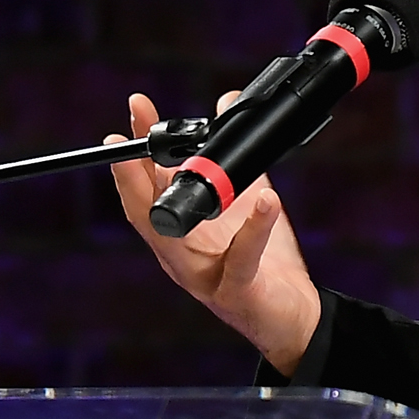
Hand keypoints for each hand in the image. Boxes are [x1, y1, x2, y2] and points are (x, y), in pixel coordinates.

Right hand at [110, 91, 323, 374]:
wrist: (295, 315)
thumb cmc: (265, 262)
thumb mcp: (246, 199)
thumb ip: (235, 158)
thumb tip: (227, 103)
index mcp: (179, 232)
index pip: (147, 188)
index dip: (136, 151)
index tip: (137, 110)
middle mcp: (180, 256)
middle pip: (145, 214)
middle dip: (130, 175)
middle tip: (122, 140)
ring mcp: (204, 277)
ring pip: (175, 241)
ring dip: (171, 201)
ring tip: (177, 162)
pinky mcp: (238, 292)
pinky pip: (242, 257)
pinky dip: (254, 228)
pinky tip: (266, 198)